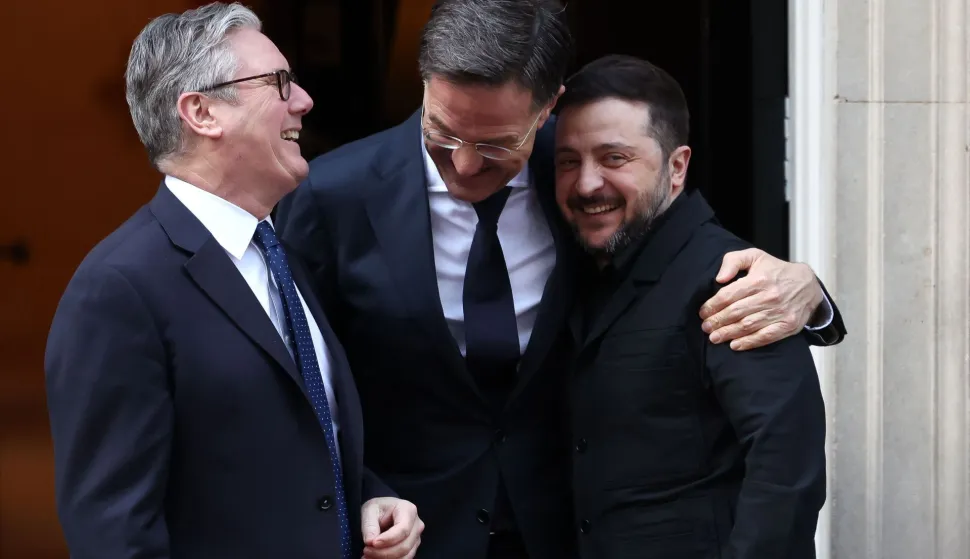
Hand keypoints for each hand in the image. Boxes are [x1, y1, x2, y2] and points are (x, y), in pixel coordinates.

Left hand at [361, 497, 423, 558]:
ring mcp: (416, 538)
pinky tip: (374, 558)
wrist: (383, 511)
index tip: (372, 543)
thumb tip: (370, 542)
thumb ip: (369, 525)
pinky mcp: (412, 548)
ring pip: (405, 556)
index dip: (388, 539)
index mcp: (408, 510)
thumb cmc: (379, 508)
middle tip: (366, 550)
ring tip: (368, 556)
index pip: (403, 529)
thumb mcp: (369, 510)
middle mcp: (416, 524)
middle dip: (383, 553)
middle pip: (404, 546)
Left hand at [699, 248, 823, 350]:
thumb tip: (719, 278)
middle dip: (717, 321)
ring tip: (714, 337)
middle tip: (705, 327)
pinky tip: (735, 345)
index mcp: (759, 280)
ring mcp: (780, 312)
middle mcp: (769, 296)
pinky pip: (765, 337)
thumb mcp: (755, 256)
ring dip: (728, 333)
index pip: (728, 295)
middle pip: (735, 312)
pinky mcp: (788, 325)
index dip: (712, 306)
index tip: (703, 312)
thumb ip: (733, 261)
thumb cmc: (776, 271)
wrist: (808, 284)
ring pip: (747, 326)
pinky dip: (749, 342)